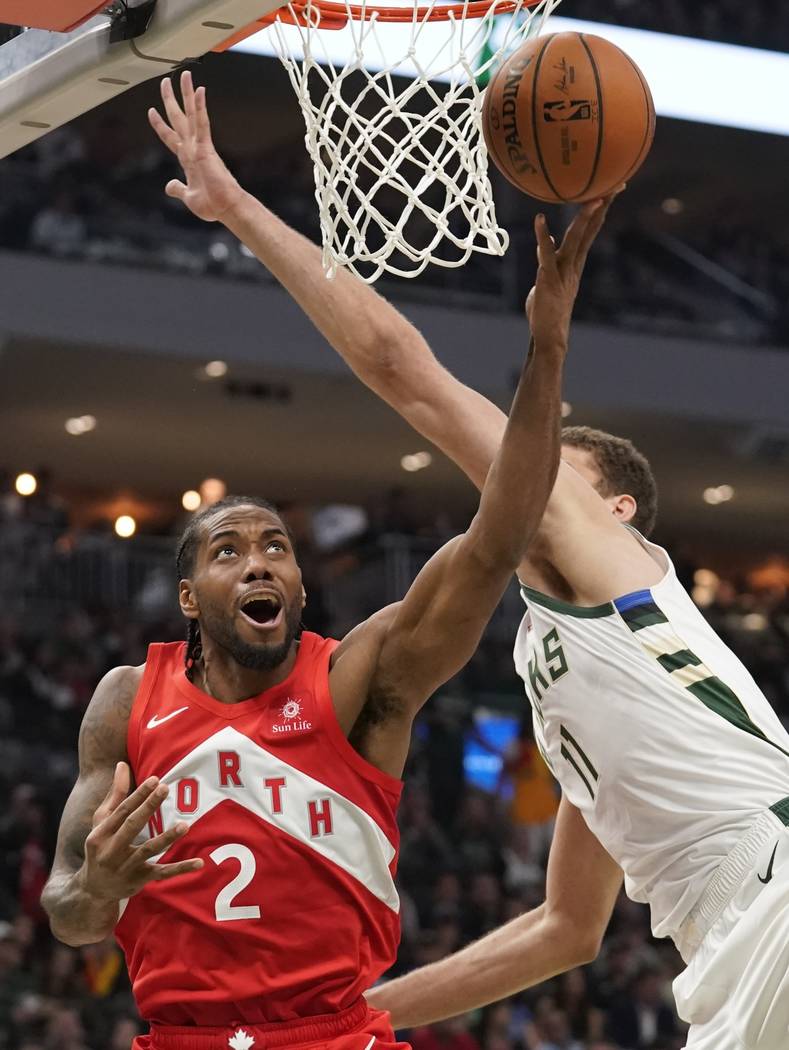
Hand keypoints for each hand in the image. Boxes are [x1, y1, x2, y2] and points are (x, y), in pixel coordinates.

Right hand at [79, 762, 202, 901]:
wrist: (93, 888)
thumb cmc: (101, 845)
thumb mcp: (101, 821)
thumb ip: (115, 793)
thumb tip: (122, 764)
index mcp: (100, 833)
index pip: (122, 810)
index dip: (139, 794)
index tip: (155, 779)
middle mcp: (111, 851)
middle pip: (132, 825)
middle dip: (149, 807)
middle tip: (166, 788)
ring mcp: (126, 867)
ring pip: (149, 850)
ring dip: (167, 838)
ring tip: (185, 825)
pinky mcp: (140, 880)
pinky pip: (163, 873)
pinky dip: (181, 868)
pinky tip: (199, 863)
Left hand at [148, 70, 243, 221]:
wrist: (226, 208)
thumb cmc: (212, 205)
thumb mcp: (188, 197)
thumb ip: (178, 189)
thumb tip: (169, 186)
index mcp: (187, 159)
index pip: (170, 136)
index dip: (160, 125)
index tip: (151, 111)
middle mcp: (193, 148)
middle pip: (178, 119)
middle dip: (170, 99)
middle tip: (164, 81)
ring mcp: (200, 146)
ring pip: (190, 114)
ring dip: (187, 94)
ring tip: (184, 75)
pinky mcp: (206, 148)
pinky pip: (202, 124)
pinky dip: (200, 107)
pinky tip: (199, 91)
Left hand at [525, 189, 621, 348]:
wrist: (549, 337)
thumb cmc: (547, 310)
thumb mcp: (547, 278)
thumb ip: (548, 260)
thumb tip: (547, 243)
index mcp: (575, 264)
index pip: (591, 232)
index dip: (600, 210)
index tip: (611, 189)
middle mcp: (573, 265)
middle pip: (590, 231)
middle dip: (601, 207)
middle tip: (615, 184)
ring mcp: (563, 273)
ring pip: (575, 241)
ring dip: (583, 220)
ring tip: (590, 198)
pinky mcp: (548, 280)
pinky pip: (546, 255)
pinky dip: (543, 236)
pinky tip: (539, 219)